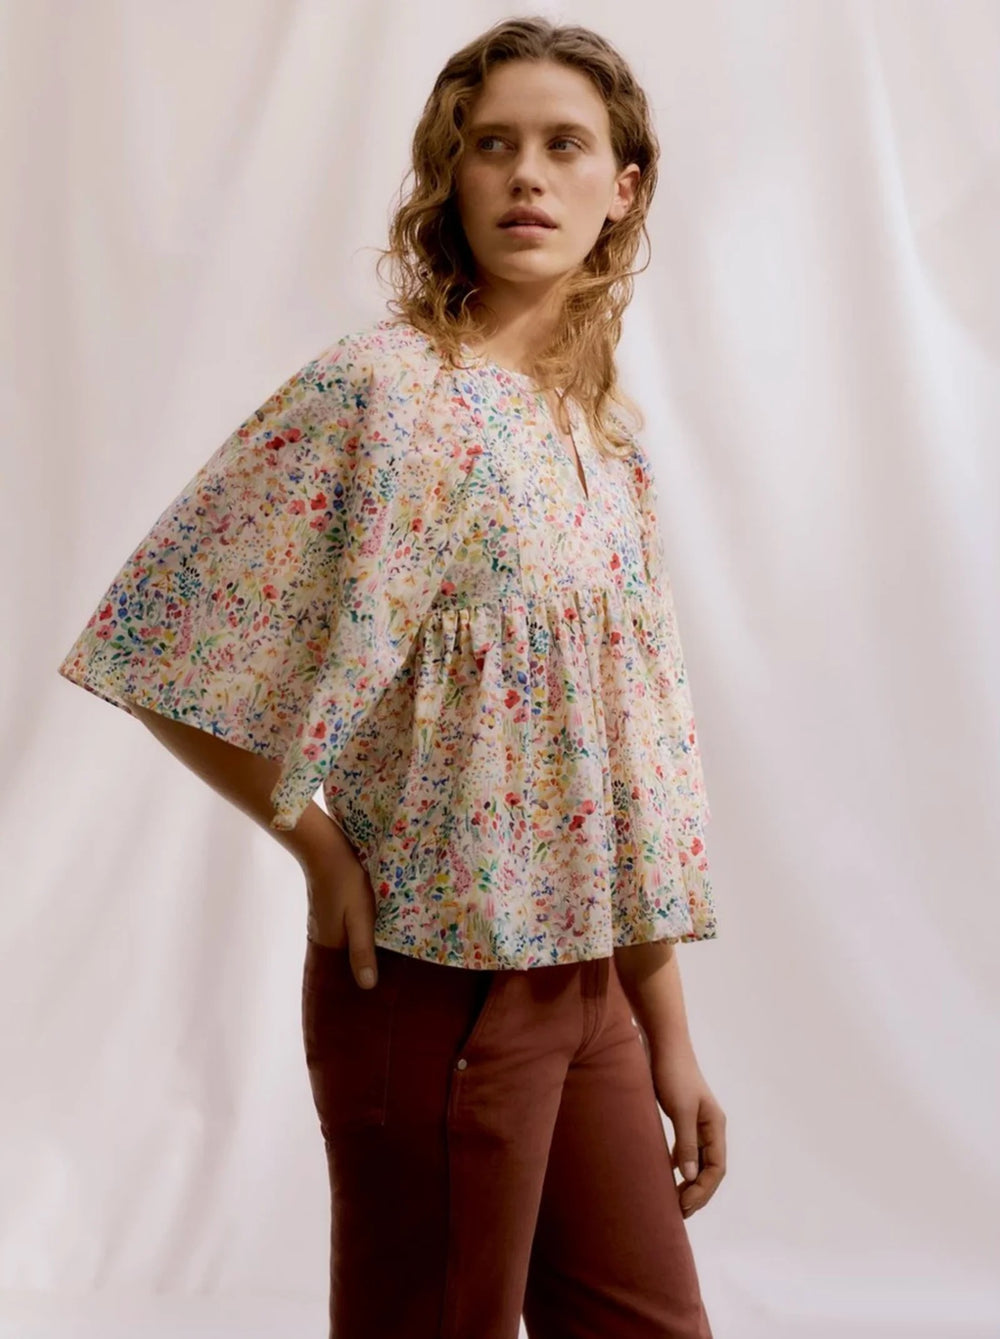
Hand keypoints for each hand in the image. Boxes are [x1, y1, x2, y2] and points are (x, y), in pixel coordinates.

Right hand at [304, 840, 379, 990]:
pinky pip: (346, 930)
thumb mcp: (359, 916)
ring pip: (347, 944)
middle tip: (391, 980)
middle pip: (345, 961)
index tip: (382, 992)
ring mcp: (325, 922)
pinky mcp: (330, 909)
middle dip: (363, 968)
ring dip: (363, 950)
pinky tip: (375, 933)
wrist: (324, 848)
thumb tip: (367, 986)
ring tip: (389, 960)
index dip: (362, 983)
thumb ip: (362, 949)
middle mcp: (324, 938)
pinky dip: (359, 935)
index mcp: (330, 944)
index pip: (346, 974)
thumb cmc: (345, 882)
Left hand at [648, 1042, 726, 1218]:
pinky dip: (679, 1164)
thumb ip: (685, 1143)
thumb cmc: (672, 1074)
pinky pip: (686, 1149)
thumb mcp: (679, 1110)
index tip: (683, 1205)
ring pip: (698, 1160)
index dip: (702, 1190)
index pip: (716, 1169)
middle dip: (698, 1191)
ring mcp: (697, 1122)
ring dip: (689, 1181)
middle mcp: (711, 1126)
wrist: (663, 1044)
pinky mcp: (682, 1116)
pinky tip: (668, 1174)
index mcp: (716, 1126)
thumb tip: (689, 1177)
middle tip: (679, 1211)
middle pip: (710, 1168)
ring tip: (675, 1200)